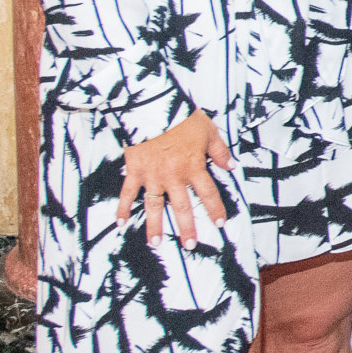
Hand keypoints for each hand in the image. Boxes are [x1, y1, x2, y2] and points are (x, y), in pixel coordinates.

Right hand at [119, 112, 233, 244]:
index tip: (220, 224)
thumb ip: (220, 151)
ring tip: (155, 243)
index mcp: (194, 167)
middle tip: (190, 245)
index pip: (208, 194)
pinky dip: (123, 208)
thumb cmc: (181, 117)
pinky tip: (120, 223)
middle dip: (187, 228)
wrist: (153, 108)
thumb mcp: (209, 131)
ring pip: (154, 206)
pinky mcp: (134, 171)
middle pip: (182, 207)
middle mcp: (174, 176)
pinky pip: (127, 193)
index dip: (215, 209)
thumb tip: (231, 166)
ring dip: (154, 226)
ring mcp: (152, 176)